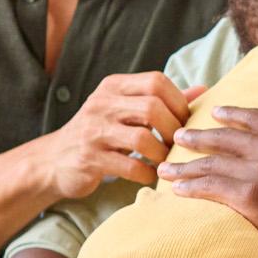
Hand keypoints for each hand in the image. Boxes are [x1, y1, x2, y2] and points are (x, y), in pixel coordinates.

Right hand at [40, 72, 197, 198]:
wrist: (54, 161)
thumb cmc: (100, 133)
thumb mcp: (125, 110)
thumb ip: (162, 100)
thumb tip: (203, 90)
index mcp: (114, 86)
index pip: (156, 81)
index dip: (178, 101)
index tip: (186, 121)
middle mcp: (101, 103)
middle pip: (152, 107)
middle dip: (173, 129)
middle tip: (179, 144)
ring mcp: (93, 131)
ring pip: (141, 138)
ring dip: (162, 154)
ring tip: (166, 162)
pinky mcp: (89, 158)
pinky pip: (128, 166)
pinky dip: (146, 173)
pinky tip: (150, 175)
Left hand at [159, 96, 257, 257]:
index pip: (256, 119)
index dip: (233, 115)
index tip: (215, 113)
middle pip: (226, 138)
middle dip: (199, 137)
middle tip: (178, 136)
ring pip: (213, 163)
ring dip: (186, 164)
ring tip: (166, 166)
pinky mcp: (250, 198)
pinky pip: (212, 188)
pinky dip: (192, 187)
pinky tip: (177, 190)